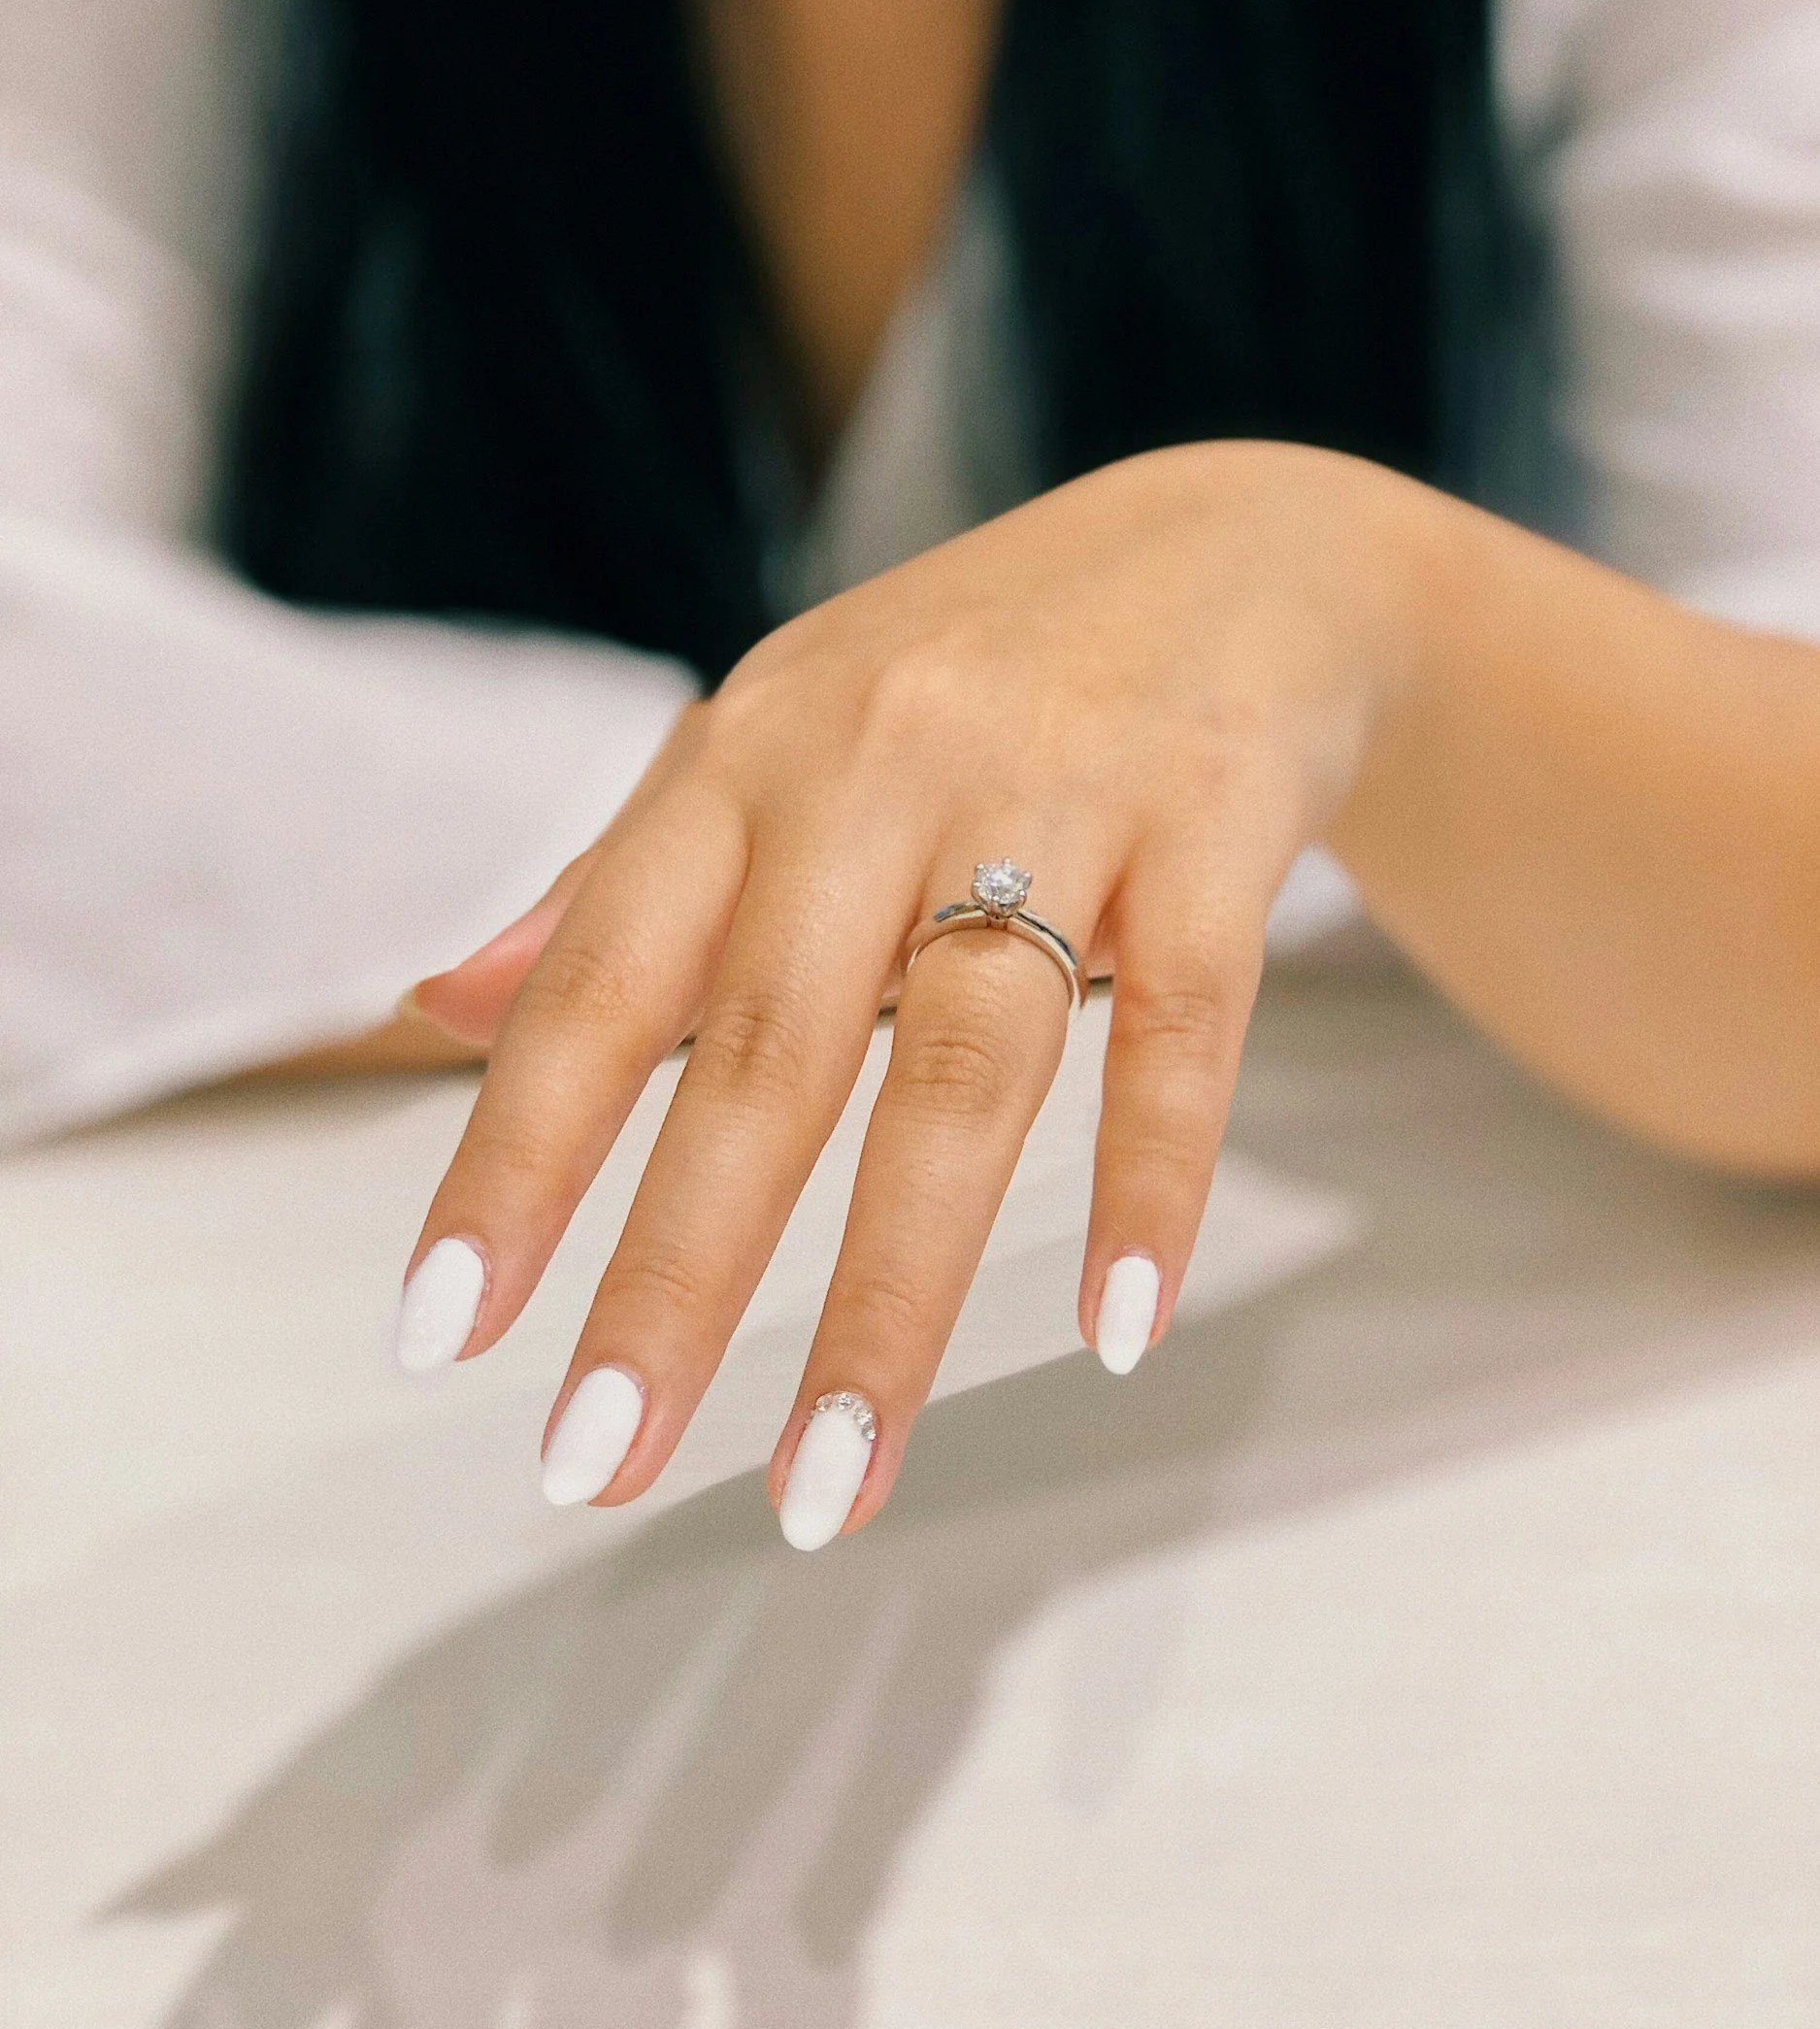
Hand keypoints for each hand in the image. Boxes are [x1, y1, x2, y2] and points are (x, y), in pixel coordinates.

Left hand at [398, 441, 1439, 1542]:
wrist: (1231, 551)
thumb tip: (431, 1007)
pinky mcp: (1215, 822)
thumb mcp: (770, 748)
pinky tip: (1119, 1329)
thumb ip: (614, 885)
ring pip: (962, 1066)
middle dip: (675, 1276)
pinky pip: (1184, 1023)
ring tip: (830, 1477)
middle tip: (596, 1465)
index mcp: (744, 760)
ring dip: (892, 1294)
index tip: (441, 1335)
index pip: (599, 979)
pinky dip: (1151, 1181)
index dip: (513, 1156)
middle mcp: (878, 767)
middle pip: (765, 1053)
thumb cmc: (962, 680)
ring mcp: (1057, 790)